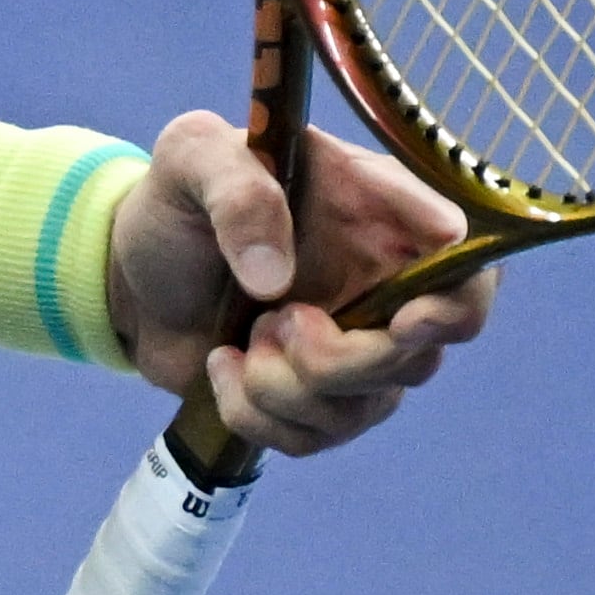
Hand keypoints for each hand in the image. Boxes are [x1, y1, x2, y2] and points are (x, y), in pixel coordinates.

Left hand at [104, 110, 497, 457]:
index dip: (455, 304)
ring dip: (282, 385)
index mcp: (378, 212)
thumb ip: (237, 191)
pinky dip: (255, 413)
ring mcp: (357, 346)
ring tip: (240, 337)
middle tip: (277, 321)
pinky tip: (223, 367)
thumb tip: (276, 277)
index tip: (404, 322)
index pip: (465, 263)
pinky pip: (313, 437)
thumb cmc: (177, 202)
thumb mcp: (191, 157)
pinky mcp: (317, 398)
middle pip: (420, 356)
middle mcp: (384, 284)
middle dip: (340, 359)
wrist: (130, 270)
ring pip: (364, 406)